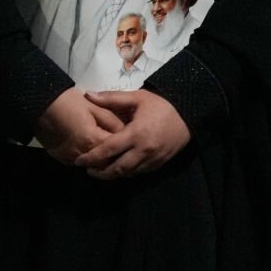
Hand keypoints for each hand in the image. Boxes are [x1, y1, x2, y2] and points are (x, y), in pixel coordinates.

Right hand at [34, 88, 124, 166]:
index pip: (115, 150)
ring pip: (93, 166)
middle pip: (105, 162)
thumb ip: (113, 122)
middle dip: (116, 158)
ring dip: (103, 162)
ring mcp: (69, 158)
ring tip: (113, 154)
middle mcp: (81, 153)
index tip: (133, 144)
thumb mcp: (96, 107)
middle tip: (126, 152)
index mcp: (92, 139)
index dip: (125, 147)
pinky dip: (90, 161)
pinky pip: (81, 163)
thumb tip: (126, 132)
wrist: (41, 104)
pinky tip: (95, 153)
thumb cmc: (70, 102)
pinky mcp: (62, 159)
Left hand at [74, 90, 191, 179]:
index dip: (91, 157)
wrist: (191, 112)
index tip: (79, 161)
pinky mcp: (161, 162)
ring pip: (129, 173)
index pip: (107, 150)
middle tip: (89, 171)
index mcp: (135, 134)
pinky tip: (123, 168)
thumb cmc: (163, 104)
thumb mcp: (138, 97)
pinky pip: (141, 172)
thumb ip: (112, 98)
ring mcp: (154, 158)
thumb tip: (88, 95)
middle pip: (117, 169)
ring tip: (103, 171)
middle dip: (100, 173)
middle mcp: (144, 150)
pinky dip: (129, 173)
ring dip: (114, 175)